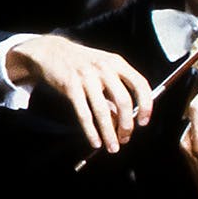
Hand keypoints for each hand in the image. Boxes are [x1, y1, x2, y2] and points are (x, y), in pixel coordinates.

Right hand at [7, 34, 152, 152]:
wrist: (51, 51)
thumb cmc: (81, 63)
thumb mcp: (102, 68)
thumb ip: (114, 90)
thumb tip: (122, 120)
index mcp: (117, 62)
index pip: (140, 84)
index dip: (146, 105)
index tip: (144, 122)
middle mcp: (104, 68)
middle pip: (123, 101)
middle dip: (127, 125)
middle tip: (125, 138)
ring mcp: (86, 77)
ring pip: (103, 111)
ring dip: (109, 133)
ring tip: (113, 147)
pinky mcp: (70, 87)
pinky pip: (84, 114)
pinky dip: (91, 131)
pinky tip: (95, 142)